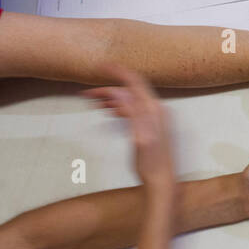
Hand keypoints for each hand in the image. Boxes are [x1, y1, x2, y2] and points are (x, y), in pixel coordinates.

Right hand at [83, 68, 173, 190]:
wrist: (162, 182)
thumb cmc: (151, 164)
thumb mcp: (140, 138)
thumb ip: (132, 113)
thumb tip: (119, 92)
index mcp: (154, 110)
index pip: (135, 82)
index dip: (118, 72)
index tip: (101, 66)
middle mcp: (157, 111)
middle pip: (130, 91)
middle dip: (108, 89)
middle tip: (86, 94)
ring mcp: (155, 118)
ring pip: (130, 101)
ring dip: (112, 99)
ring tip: (93, 103)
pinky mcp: (152, 127)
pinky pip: (133, 110)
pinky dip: (119, 107)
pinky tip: (109, 111)